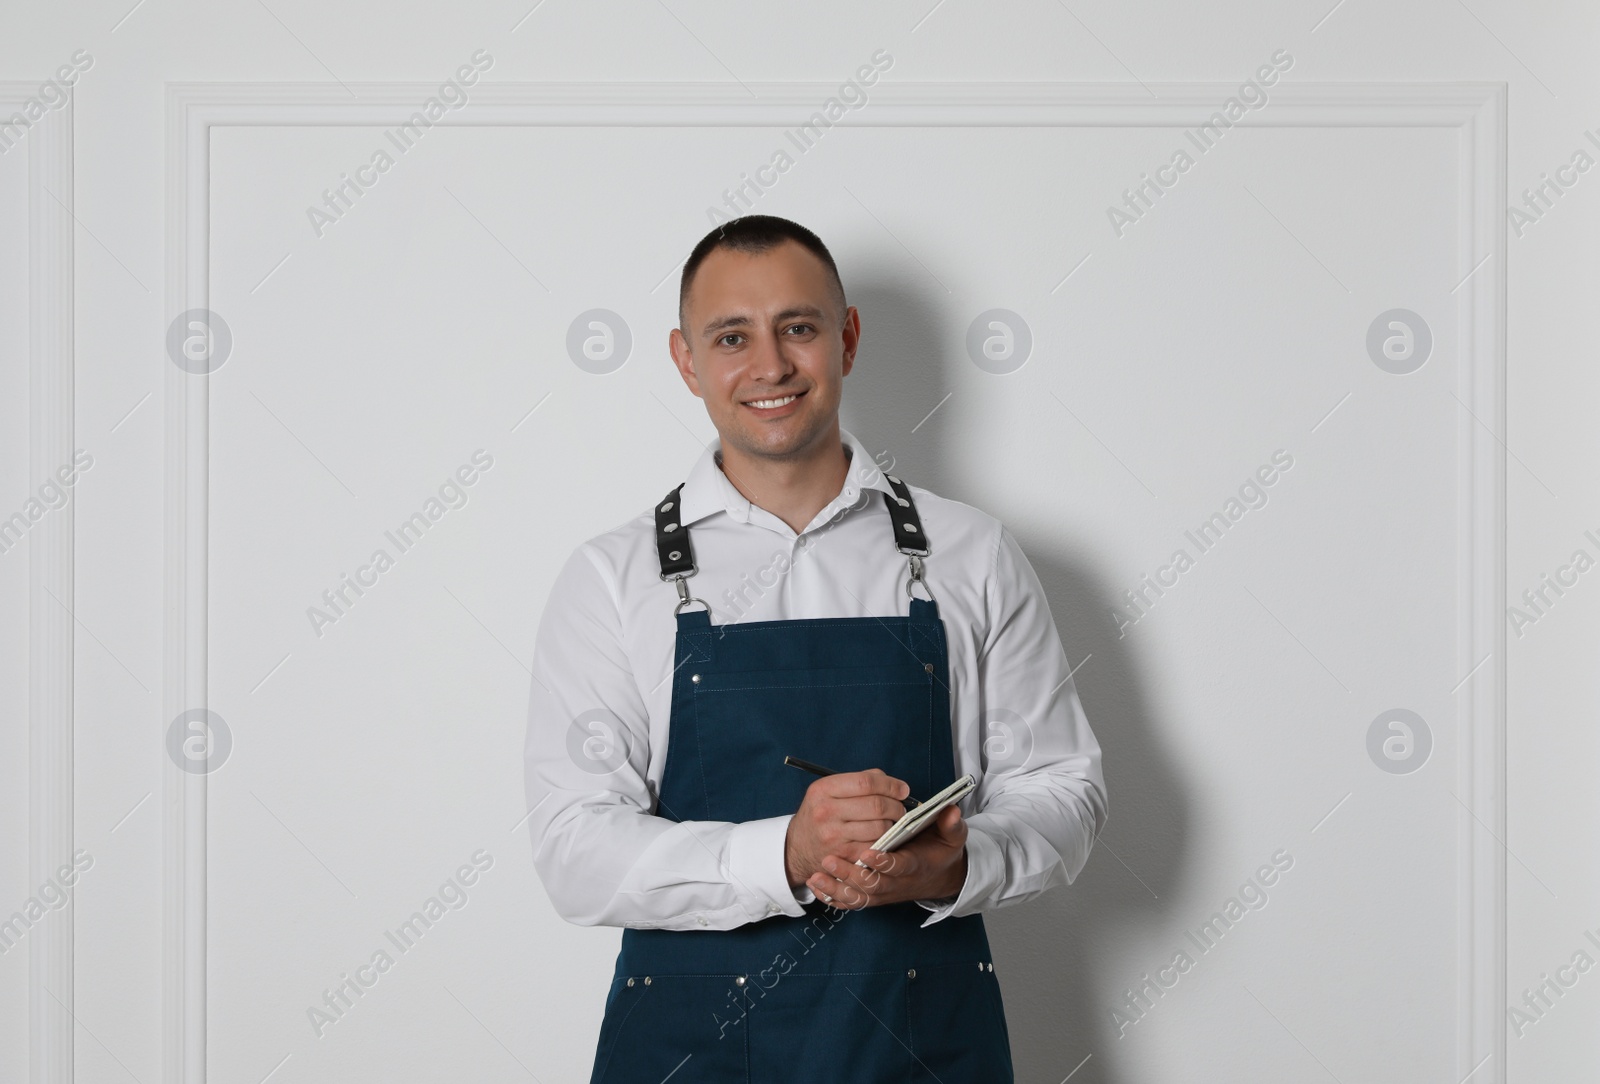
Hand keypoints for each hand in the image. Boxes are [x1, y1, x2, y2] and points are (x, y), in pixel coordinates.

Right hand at [784, 768, 909, 889]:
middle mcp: (826, 812)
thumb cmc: (819, 815)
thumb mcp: (828, 791)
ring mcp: (834, 837)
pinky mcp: (844, 857)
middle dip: (896, 806)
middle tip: (900, 807)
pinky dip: (884, 841)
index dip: (890, 785)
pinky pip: (876, 846)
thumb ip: (858, 781)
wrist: (797, 848)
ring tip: (891, 822)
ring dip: (893, 824)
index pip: (865, 782)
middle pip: (876, 805)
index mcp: (822, 790)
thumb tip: (893, 784)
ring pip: (880, 827)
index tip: (902, 789)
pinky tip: (882, 837)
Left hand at [807, 804, 968, 909]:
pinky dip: (833, 897)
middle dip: (850, 874)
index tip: (867, 852)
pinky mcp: (872, 896)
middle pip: (872, 885)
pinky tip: (816, 886)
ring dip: (836, 888)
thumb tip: (951, 811)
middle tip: (829, 859)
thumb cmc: (940, 853)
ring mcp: (883, 892)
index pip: (899, 867)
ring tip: (816, 876)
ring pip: (858, 896)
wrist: (937, 877)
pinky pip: (851, 902)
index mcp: (915, 866)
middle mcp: (897, 883)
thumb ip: (951, 825)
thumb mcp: (952, 838)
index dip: (884, 862)